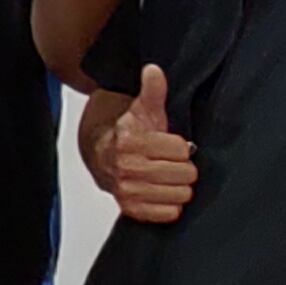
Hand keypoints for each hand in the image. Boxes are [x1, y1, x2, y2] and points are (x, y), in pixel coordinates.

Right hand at [105, 62, 198, 222]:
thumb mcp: (142, 109)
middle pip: (185, 174)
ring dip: (179, 187)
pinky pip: (168, 214)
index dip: (182, 147)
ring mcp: (128, 190)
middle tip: (172, 162)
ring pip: (180, 195)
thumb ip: (152, 90)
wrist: (100, 154)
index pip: (182, 149)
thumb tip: (154, 70)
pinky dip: (170, 206)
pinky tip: (162, 192)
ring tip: (168, 177)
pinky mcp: (130, 209)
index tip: (171, 145)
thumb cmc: (129, 132)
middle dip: (183, 168)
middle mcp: (127, 168)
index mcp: (130, 142)